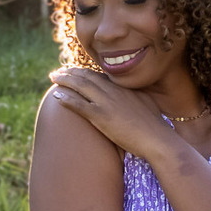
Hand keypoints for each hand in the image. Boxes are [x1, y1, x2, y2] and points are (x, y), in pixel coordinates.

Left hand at [48, 67, 174, 157]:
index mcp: (123, 88)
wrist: (156, 138)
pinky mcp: (101, 116)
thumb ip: (137, 95)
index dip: (84, 72)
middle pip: (87, 77)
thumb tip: (136, 93)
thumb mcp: (147, 102)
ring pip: (80, 86)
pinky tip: (56, 96)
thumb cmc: (154, 124)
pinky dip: (66, 99)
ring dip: (65, 80)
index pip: (99, 76)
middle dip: (70, 72)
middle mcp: (113, 91)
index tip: (74, 71)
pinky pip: (79, 105)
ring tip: (54, 78)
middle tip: (58, 71)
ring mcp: (106, 103)